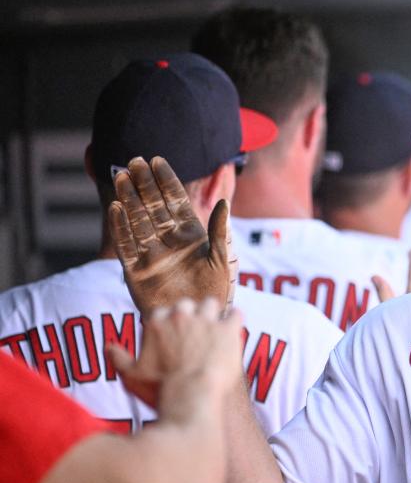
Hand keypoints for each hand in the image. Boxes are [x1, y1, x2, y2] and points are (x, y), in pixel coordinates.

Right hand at [106, 297, 242, 408]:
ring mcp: (206, 320)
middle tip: (193, 335)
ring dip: (212, 314)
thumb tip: (108, 347)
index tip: (172, 338)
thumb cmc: (159, 390)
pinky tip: (232, 330)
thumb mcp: (130, 376)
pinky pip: (236, 314)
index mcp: (156, 321)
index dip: (167, 325)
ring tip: (213, 330)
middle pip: (187, 305)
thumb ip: (118, 358)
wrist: (191, 399)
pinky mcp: (228, 329)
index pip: (162, 312)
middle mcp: (181, 314)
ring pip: (211, 304)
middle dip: (189, 316)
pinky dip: (234, 321)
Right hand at [109, 157, 232, 316]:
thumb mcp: (223, 261)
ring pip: (137, 221)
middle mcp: (168, 241)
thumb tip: (223, 203)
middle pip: (153, 207)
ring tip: (121, 177)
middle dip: (144, 184)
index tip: (157, 160)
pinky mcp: (136, 272)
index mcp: (191, 235)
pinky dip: (120, 228)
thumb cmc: (216, 293)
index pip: (176, 201)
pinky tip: (115, 208)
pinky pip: (126, 246)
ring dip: (129, 199)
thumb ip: (221, 233)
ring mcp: (151, 255)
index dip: (166, 181)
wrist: (198, 322)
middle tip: (134, 162)